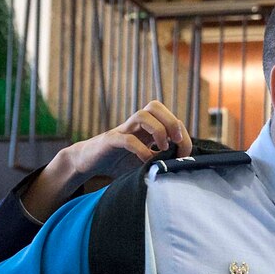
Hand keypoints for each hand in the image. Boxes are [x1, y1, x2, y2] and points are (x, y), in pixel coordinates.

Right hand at [23, 101, 191, 220]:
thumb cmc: (120, 162)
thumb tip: (182, 167)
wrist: (89, 163)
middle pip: (155, 106)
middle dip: (172, 122)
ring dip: (158, 130)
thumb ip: (161, 160)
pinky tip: (146, 161)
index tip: (185, 153)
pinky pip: (127, 139)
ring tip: (162, 148)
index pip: (169, 118)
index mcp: (147, 128)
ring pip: (142, 114)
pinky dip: (140, 150)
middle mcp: (136, 125)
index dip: (182, 133)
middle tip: (177, 142)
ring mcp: (123, 130)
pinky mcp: (110, 141)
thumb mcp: (145, 161)